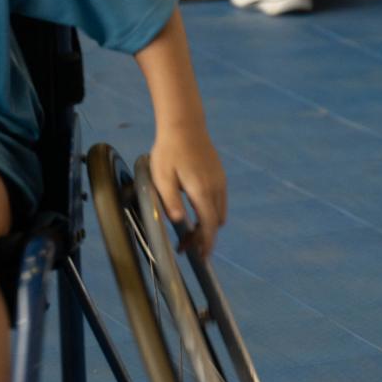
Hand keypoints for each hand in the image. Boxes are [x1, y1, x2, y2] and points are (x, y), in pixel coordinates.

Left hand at [148, 129, 226, 258]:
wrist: (184, 124)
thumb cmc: (169, 151)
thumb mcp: (161, 177)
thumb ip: (170, 200)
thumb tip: (177, 222)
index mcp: (202, 191)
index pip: (209, 225)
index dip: (206, 243)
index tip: (201, 257)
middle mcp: (216, 188)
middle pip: (216, 222)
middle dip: (205, 237)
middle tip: (185, 245)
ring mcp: (220, 180)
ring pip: (219, 212)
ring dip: (208, 225)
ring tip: (188, 231)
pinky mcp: (219, 175)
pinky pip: (219, 200)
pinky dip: (210, 212)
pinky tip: (194, 210)